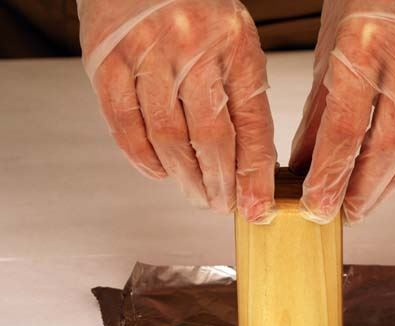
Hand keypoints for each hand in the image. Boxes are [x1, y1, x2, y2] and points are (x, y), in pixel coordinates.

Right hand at [78, 0, 276, 222]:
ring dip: (184, 178)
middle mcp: (192, 49)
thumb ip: (243, 94)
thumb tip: (250, 161)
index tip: (258, 207)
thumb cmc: (196, 9)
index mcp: (234, 46)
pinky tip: (159, 173)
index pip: (252, 124)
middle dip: (219, 183)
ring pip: (168, 137)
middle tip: (222, 205)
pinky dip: (142, 159)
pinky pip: (124, 125)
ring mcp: (146, 55)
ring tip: (197, 195)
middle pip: (211, 138)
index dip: (254, 174)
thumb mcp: (235, 42)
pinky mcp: (107, 62)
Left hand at [290, 0, 394, 223]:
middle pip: (389, 148)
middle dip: (363, 192)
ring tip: (369, 200)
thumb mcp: (330, 50)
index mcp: (366, 45)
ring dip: (392, 186)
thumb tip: (307, 166)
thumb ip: (319, 113)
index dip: (330, 177)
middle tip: (345, 213)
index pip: (347, 130)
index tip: (318, 206)